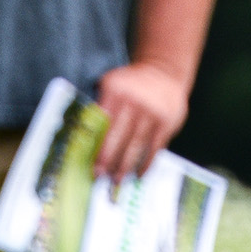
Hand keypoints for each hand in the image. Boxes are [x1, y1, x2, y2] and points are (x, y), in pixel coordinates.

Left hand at [94, 61, 188, 181]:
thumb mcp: (112, 83)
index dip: (97, 146)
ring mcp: (151, 112)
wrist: (163, 72)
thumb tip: (84, 135)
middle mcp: (133, 101)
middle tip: (101, 176)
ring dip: (126, 166)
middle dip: (108, 160)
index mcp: (114, 90)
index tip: (91, 163)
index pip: (103, 124)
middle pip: (118, 137)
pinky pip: (154, 148)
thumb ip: (100, 105)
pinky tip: (138, 174)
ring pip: (136, 146)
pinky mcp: (166, 122)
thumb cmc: (130, 84)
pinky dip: (146, 163)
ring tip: (117, 180)